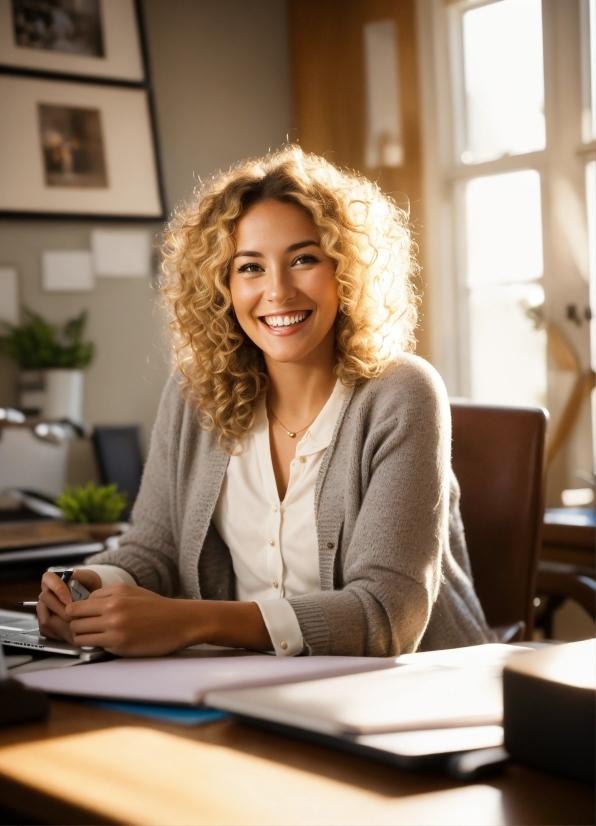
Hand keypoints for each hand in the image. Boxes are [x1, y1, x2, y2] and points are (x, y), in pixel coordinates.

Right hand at [37, 569, 101, 643]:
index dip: (58, 590)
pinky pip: (46, 630)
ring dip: (61, 623)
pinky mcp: (46, 622)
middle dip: (61, 609)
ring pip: (44, 617)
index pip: (48, 579)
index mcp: (53, 580)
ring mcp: (44, 609)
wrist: (93, 600)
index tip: (70, 600)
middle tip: (75, 615)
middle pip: (45, 599)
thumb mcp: (89, 578)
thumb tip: (70, 576)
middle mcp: (46, 594)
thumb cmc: (90, 586)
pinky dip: (59, 633)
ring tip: (75, 624)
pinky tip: (71, 633)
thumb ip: (80, 575)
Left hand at [65, 584, 191, 656]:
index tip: (81, 618)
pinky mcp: (119, 644)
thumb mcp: (131, 592)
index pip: (78, 604)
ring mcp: (115, 626)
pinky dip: (93, 646)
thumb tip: (84, 605)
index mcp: (115, 592)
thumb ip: (107, 595)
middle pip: (74, 618)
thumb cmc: (156, 608)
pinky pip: (92, 645)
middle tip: (84, 630)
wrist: (179, 622)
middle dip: (76, 625)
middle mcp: (113, 607)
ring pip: (79, 634)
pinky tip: (103, 643)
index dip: (76, 613)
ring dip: (82, 637)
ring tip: (93, 638)